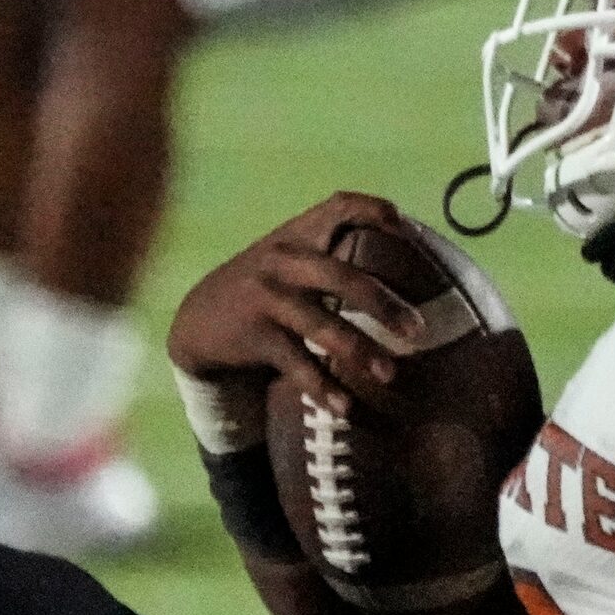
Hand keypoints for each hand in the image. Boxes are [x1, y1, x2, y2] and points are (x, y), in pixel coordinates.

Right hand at [167, 191, 422, 410]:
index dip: (373, 211)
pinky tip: (345, 407)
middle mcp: (282, 260)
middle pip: (339, 275)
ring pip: (319, 324)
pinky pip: (296, 364)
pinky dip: (323, 387)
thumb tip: (411, 267)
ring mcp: (265, 297)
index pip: (338, 207)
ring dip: (358, 350)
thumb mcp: (291, 262)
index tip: (405, 227)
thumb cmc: (265, 292)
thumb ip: (333, 256)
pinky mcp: (254, 336)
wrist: (198, 323)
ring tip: (389, 374)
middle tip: (417, 330)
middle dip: (382, 302)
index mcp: (298, 235)